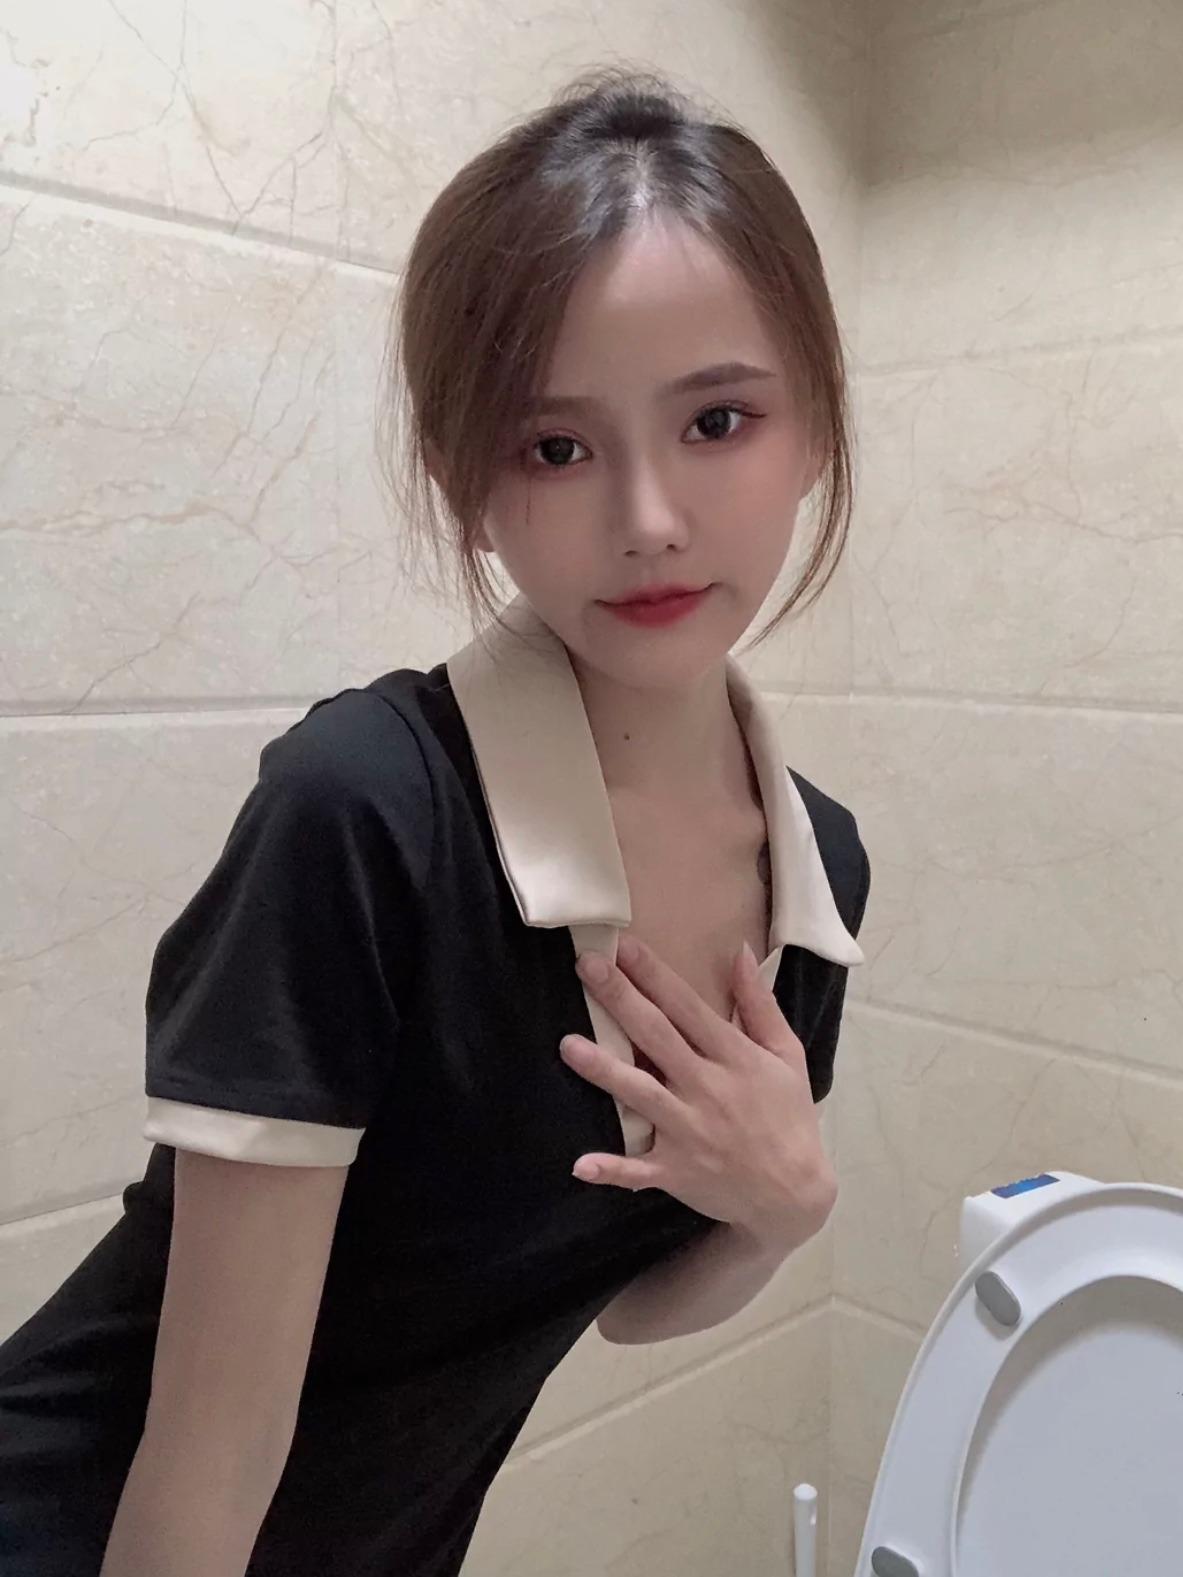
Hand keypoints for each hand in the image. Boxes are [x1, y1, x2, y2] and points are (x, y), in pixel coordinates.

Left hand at [561, 933, 836, 1254]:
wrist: (796, 1194)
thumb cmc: (789, 1116)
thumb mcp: (787, 1054)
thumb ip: (759, 1004)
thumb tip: (739, 952)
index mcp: (734, 1057)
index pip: (687, 1007)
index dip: (655, 975)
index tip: (624, 946)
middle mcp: (708, 1089)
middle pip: (657, 1037)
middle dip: (621, 1000)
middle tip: (587, 966)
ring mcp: (690, 1132)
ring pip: (640, 1095)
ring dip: (604, 1071)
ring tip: (567, 1046)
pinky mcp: (677, 1171)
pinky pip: (638, 1169)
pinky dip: (612, 1169)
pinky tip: (582, 1164)